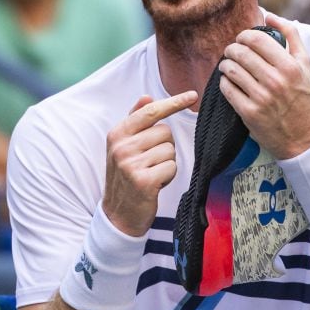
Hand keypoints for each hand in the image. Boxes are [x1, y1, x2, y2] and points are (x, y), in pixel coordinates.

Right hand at [103, 91, 196, 235]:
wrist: (118, 214)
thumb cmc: (125, 176)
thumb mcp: (124, 147)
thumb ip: (135, 121)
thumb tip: (147, 96)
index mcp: (117, 134)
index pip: (150, 112)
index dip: (173, 103)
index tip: (192, 95)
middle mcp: (121, 147)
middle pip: (165, 132)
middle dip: (164, 148)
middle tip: (150, 163)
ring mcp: (131, 164)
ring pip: (169, 151)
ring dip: (166, 164)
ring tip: (150, 174)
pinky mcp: (143, 181)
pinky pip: (171, 167)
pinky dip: (168, 177)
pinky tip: (155, 185)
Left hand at [218, 13, 309, 159]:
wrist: (305, 136)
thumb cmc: (304, 96)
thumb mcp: (305, 64)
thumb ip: (291, 35)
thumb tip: (270, 16)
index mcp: (290, 66)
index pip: (257, 39)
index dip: (244, 35)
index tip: (242, 39)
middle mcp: (275, 81)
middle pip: (240, 53)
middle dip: (232, 49)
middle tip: (232, 52)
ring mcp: (261, 98)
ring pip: (231, 70)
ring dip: (225, 65)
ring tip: (228, 66)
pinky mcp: (249, 113)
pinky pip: (227, 89)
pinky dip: (225, 82)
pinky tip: (230, 82)